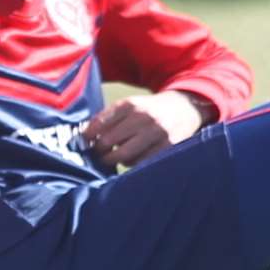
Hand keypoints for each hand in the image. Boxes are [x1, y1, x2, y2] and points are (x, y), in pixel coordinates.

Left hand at [83, 91, 210, 169]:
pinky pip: (140, 163)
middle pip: (108, 142)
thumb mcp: (130, 106)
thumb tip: (85, 136)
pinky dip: (132, 164)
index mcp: (130, 105)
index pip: (99, 123)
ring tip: (114, 156)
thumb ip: (108, 118)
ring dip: (114, 159)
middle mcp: (143, 118)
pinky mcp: (167, 147)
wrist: (184, 108)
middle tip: (99, 153)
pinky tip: (132, 159)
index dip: (88, 136)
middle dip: (99, 150)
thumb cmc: (149, 110)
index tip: (85, 142)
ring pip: (123, 155)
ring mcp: (156, 133)